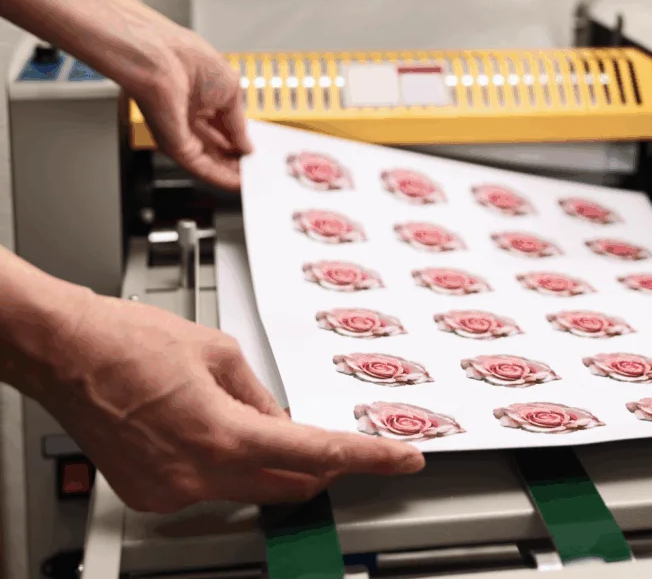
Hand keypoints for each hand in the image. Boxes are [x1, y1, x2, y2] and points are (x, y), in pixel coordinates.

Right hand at [37, 293, 423, 513]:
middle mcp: (197, 476)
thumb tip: (283, 424)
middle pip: (290, 485)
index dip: (368, 459)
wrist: (64, 353)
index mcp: (223, 434)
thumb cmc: (128, 342)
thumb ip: (262, 397)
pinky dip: (229, 466)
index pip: (318, 454)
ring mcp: (171, 492)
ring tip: (252, 417)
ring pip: (250, 490)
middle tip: (341, 443)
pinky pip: (211, 488)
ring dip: (272, 463)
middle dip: (322, 466)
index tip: (402, 460)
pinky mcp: (150, 495)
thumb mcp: (220, 353)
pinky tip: (215, 431)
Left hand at [130, 23, 251, 191]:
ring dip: (231, 173)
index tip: (256, 150)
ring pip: (211, 161)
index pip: (224, 125)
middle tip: (257, 169)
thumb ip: (240, 123)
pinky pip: (201, 167)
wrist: (157, 60)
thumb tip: (248, 145)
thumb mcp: (231, 90)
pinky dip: (220, 177)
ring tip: (252, 180)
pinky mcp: (175, 146)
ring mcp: (180, 133)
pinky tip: (237, 183)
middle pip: (217, 146)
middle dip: (237, 159)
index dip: (241, 138)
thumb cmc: (186, 59)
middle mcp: (189, 116)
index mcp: (201, 97)